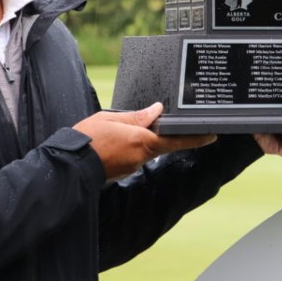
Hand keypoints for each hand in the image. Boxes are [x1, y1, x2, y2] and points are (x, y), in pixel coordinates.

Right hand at [73, 103, 215, 180]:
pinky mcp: (123, 170)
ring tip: (130, 126)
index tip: (212, 135)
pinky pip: (135, 155)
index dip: (196, 138)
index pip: (176, 141)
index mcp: (142, 142)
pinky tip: (120, 138)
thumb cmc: (88, 139)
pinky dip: (134, 146)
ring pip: (147, 149)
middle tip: (168, 121)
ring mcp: (132, 166)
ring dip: (146, 139)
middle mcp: (141, 157)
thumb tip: (156, 110)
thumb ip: (137, 116)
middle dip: (165, 134)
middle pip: (162, 144)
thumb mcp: (112, 118)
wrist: (69, 165)